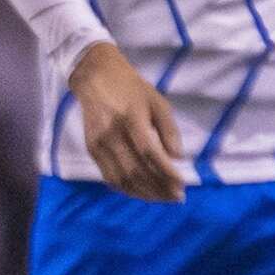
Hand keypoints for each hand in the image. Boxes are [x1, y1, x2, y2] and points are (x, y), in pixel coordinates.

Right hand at [68, 42, 184, 201]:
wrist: (94, 77)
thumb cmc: (131, 88)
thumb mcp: (157, 101)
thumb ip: (169, 129)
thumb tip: (178, 158)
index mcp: (131, 117)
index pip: (149, 153)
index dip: (166, 173)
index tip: (183, 185)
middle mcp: (112, 133)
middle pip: (136, 170)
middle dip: (159, 188)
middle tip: (176, 196)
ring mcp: (99, 143)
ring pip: (122, 178)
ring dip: (144, 193)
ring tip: (162, 197)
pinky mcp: (91, 149)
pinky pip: (109, 177)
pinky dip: (127, 189)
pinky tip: (142, 192)